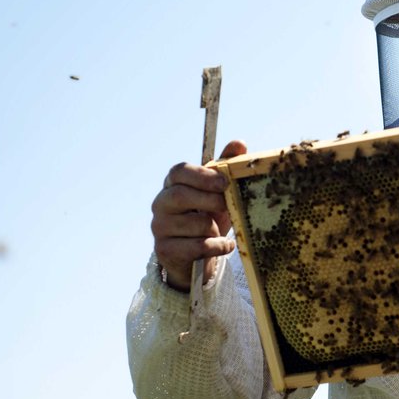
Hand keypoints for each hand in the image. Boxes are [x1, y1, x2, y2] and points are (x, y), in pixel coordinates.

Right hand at [151, 140, 246, 290]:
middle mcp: (161, 203)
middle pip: (180, 195)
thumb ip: (226, 168)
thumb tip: (240, 142)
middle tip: (227, 206)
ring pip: (191, 223)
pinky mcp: (165, 250)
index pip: (179, 171)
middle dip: (209, 200)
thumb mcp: (218, 194)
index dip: (201, 176)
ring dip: (213, 228)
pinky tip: (224, 245)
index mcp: (173, 184)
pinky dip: (216, 246)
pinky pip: (195, 246)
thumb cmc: (208, 217)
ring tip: (219, 230)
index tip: (224, 182)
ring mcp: (159, 227)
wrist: (196, 256)